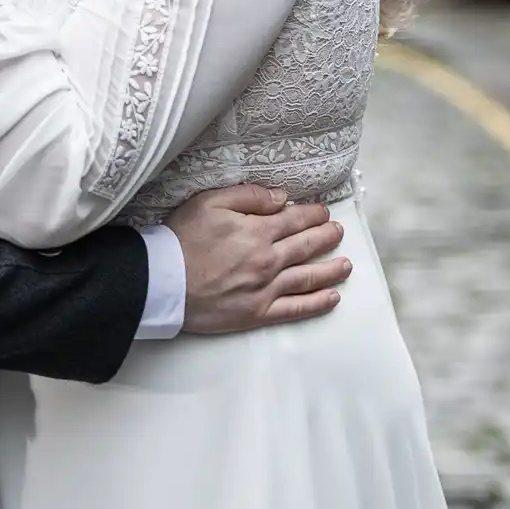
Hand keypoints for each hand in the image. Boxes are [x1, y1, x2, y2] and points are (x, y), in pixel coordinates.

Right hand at [168, 184, 350, 334]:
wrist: (162, 282)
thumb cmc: (181, 239)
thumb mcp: (209, 202)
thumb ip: (248, 196)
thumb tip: (282, 198)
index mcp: (257, 231)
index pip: (295, 219)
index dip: (313, 214)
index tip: (323, 211)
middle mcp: (268, 260)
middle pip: (306, 246)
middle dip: (326, 237)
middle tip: (338, 232)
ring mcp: (265, 288)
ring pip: (308, 277)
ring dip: (331, 269)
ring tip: (346, 265)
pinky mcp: (257, 312)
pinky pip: (295, 309)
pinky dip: (317, 303)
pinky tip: (332, 298)